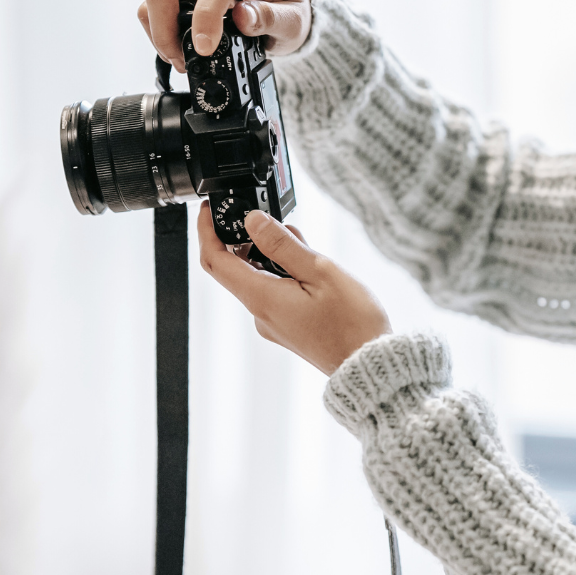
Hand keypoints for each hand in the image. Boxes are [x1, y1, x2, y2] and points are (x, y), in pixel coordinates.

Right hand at [139, 0, 311, 72]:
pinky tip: (177, 46)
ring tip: (181, 59)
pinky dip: (159, 27)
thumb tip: (243, 18)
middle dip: (165, 29)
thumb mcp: (294, 19)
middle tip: (182, 61)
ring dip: (159, 30)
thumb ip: (272, 18)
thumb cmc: (287, 5)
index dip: (206, 16)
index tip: (204, 48)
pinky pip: (155, 1)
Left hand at [197, 205, 389, 375]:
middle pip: (237, 268)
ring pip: (260, 279)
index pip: (215, 260)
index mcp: (262, 298)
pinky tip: (309, 267)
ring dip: (273, 256)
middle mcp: (261, 314)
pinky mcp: (287, 328)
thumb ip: (283, 245)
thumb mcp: (319, 271)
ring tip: (305, 245)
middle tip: (273, 220)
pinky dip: (284, 274)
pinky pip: (274, 293)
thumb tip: (253, 221)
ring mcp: (273, 323)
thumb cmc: (352, 323)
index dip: (207, 231)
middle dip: (250, 240)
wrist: (368, 364)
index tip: (208, 211)